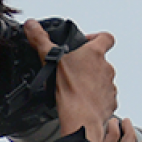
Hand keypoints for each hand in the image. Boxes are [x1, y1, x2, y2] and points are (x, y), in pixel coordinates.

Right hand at [24, 19, 116, 141]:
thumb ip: (40, 39)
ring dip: (92, 81)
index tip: (85, 43)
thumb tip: (31, 25)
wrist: (81, 117)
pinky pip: (104, 97)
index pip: (105, 37)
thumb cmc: (70, 90)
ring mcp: (110, 85)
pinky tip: (82, 101)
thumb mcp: (49, 58)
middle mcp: (106, 67)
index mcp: (95, 53)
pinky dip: (95, 98)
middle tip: (72, 70)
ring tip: (75, 88)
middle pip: (101, 60)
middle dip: (88, 64)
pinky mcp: (110, 101)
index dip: (96, 37)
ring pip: (102, 79)